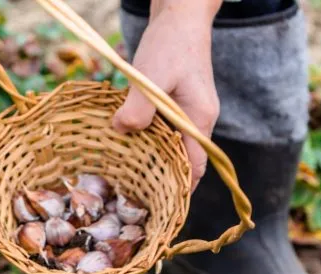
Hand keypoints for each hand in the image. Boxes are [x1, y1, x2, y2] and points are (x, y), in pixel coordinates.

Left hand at [113, 1, 220, 187]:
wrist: (179, 15)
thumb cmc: (169, 43)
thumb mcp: (150, 75)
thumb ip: (138, 108)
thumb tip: (121, 132)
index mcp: (199, 119)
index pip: (196, 167)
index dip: (179, 190)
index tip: (158, 208)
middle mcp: (198, 120)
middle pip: (184, 162)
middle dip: (163, 181)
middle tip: (134, 199)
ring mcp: (187, 112)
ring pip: (171, 147)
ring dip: (152, 160)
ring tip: (126, 178)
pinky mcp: (175, 104)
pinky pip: (163, 132)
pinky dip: (147, 141)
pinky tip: (125, 145)